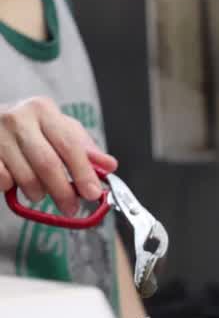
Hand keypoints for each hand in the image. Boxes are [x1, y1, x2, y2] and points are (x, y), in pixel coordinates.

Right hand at [0, 96, 117, 215]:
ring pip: (24, 176)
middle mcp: (18, 118)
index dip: (83, 172)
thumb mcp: (60, 129)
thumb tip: (109, 165)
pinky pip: (3, 180)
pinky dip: (13, 189)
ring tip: (42, 193)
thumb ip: (85, 147)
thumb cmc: (31, 127)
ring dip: (38, 193)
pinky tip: (17, 184)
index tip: (93, 193)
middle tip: (72, 208)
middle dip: (63, 191)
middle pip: (47, 163)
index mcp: (43, 110)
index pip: (69, 145)